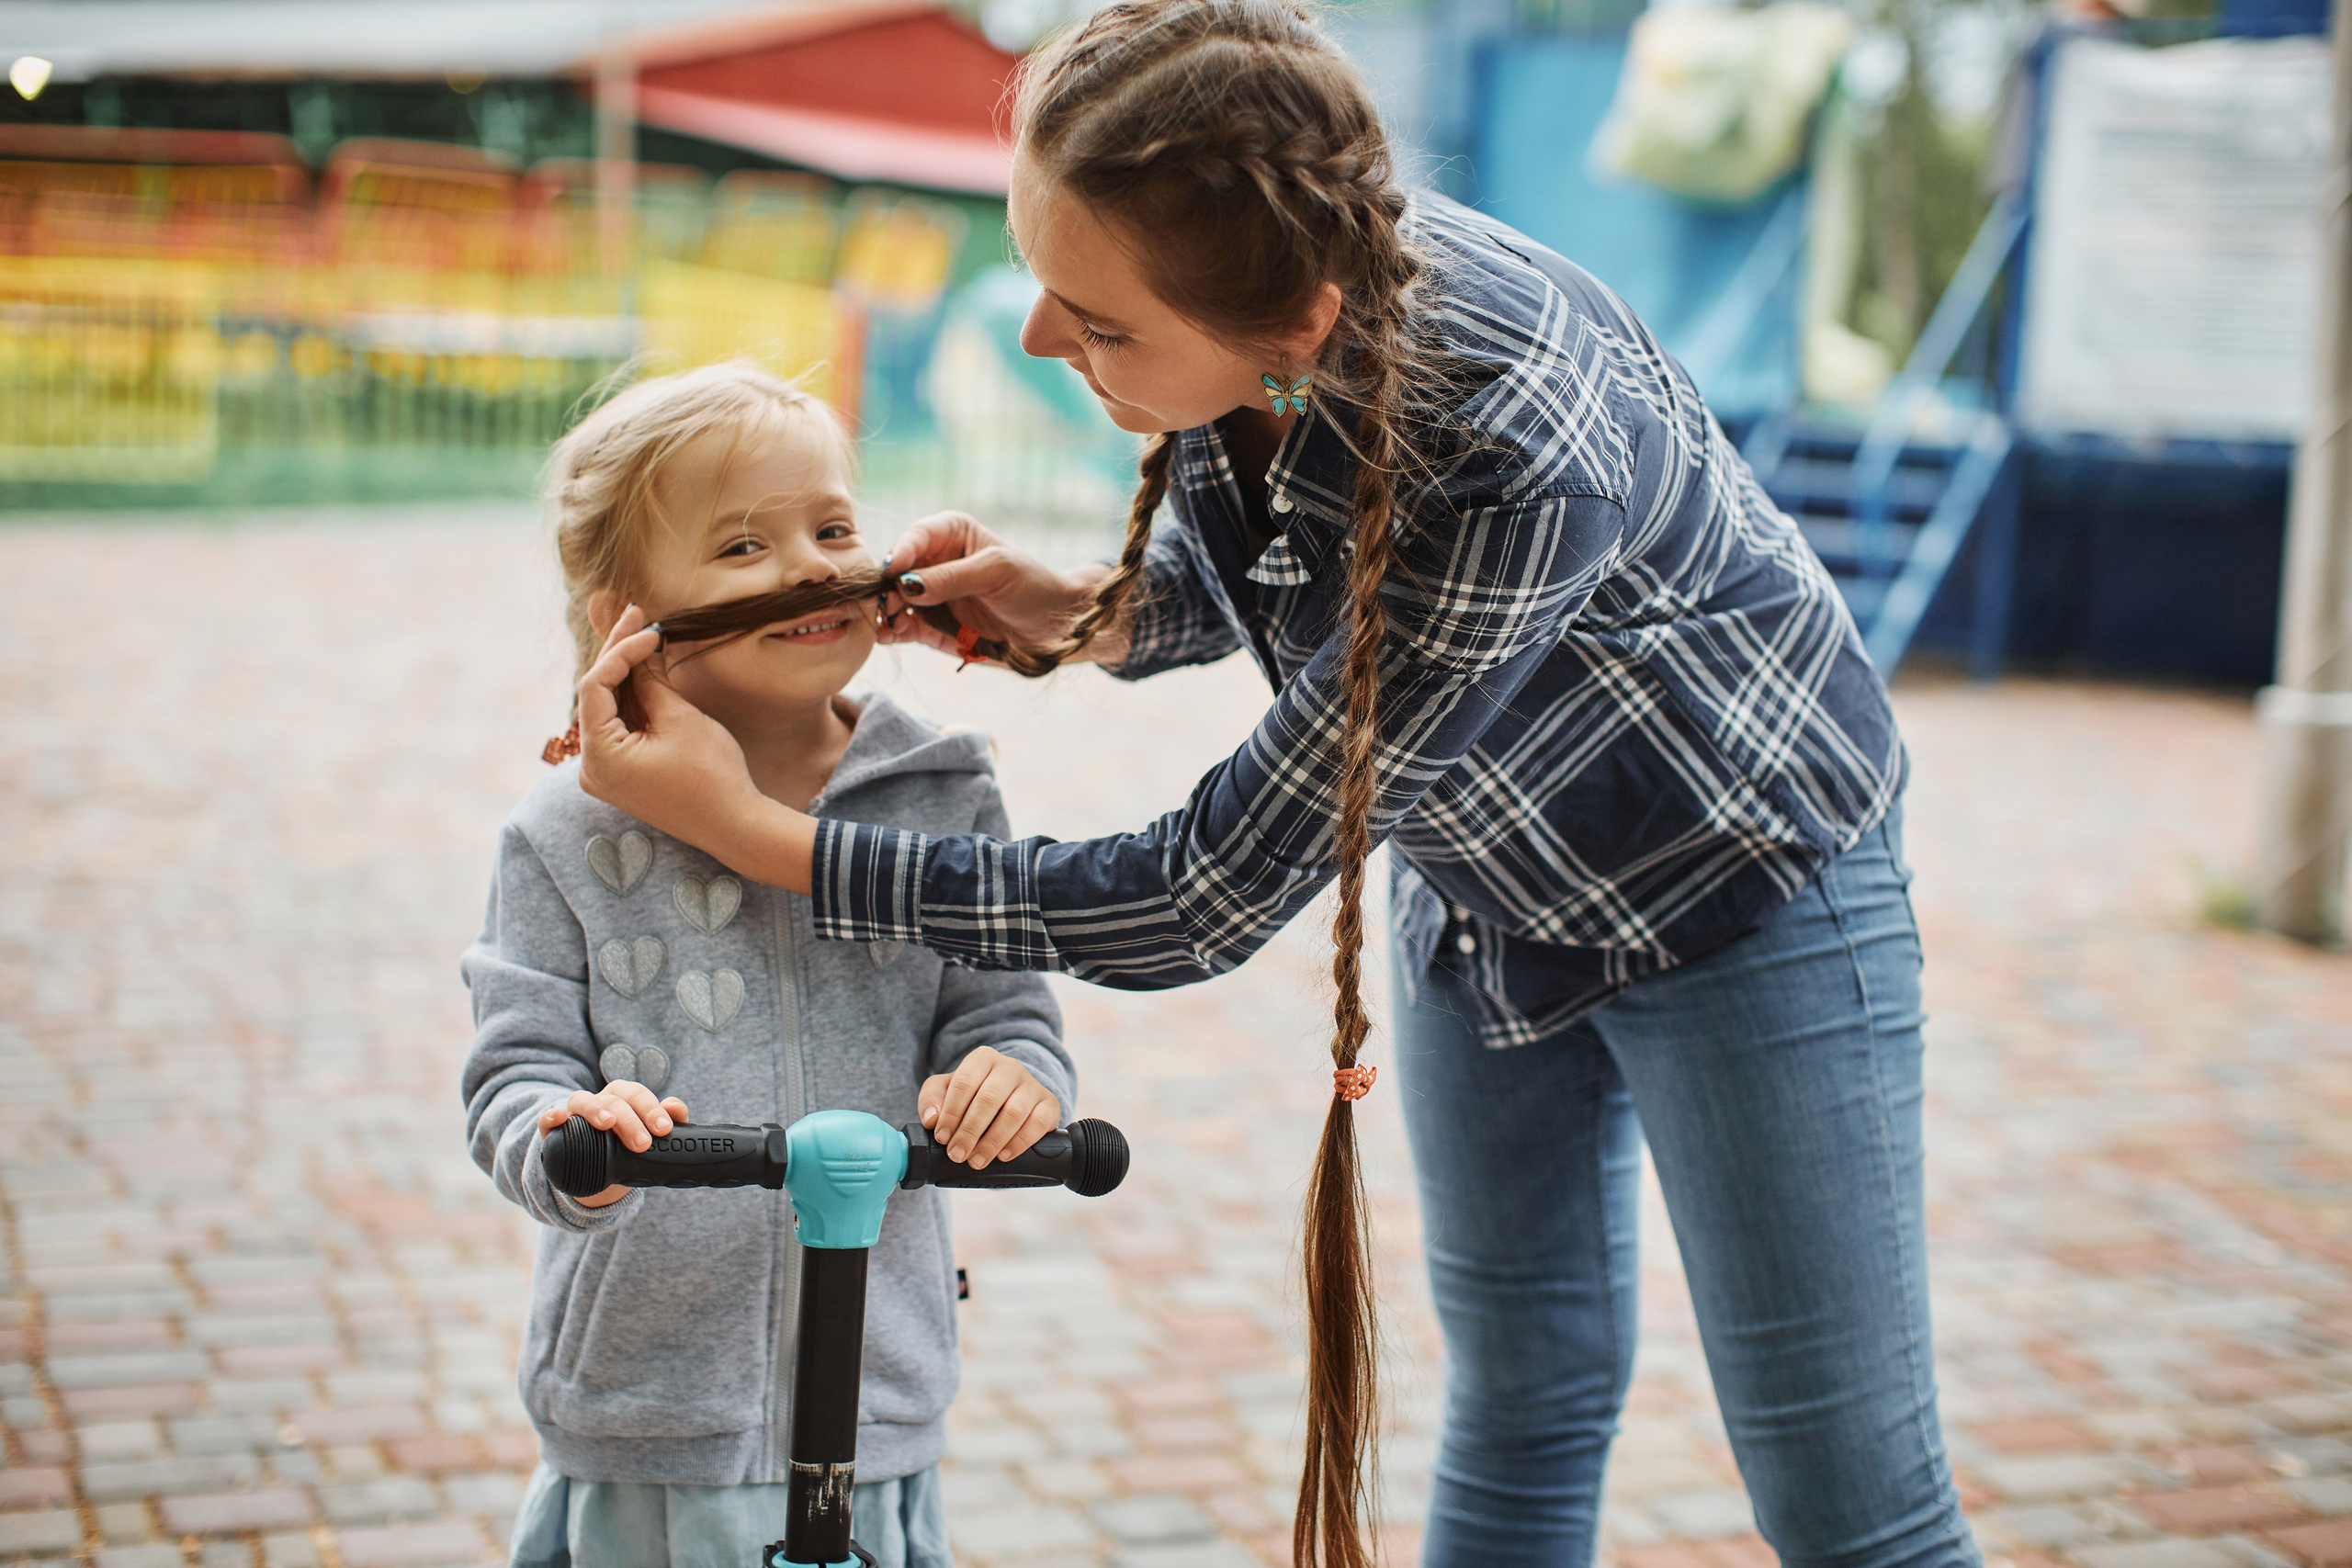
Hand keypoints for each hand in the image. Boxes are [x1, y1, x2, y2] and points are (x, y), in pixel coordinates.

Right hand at [539, 1081, 690, 1207]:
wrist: (596, 1173)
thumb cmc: (625, 1148)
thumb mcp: (647, 1137)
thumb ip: (666, 1122)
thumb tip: (677, 1109)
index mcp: (624, 1098)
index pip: (638, 1095)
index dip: (652, 1109)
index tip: (664, 1129)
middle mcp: (600, 1101)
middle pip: (614, 1099)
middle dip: (630, 1119)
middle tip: (643, 1144)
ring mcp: (575, 1114)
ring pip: (582, 1101)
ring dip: (596, 1109)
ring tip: (608, 1124)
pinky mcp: (554, 1130)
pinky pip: (547, 1119)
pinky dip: (551, 1116)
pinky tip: (559, 1118)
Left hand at [575, 605, 815, 891]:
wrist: (735, 825)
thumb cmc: (712, 776)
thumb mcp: (680, 719)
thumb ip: (650, 682)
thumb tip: (639, 650)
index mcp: (599, 757)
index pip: (594, 687)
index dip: (620, 651)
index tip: (649, 631)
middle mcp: (591, 768)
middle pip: (597, 696)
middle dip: (619, 654)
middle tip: (636, 614)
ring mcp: (605, 773)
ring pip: (608, 709)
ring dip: (626, 673)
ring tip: (640, 632)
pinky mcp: (622, 775)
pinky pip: (619, 727)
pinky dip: (632, 699)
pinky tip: (643, 668)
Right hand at [881, 512, 1126, 666]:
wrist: (1054, 629)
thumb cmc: (1033, 588)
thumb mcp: (996, 573)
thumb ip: (952, 577)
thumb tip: (907, 584)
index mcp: (952, 534)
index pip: (916, 537)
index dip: (902, 551)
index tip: (894, 569)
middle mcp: (934, 562)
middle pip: (896, 570)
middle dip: (886, 586)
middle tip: (885, 604)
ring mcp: (930, 596)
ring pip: (893, 600)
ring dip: (884, 612)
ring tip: (885, 624)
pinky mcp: (930, 626)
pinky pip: (902, 627)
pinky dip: (891, 632)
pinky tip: (887, 637)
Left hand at [918, 1047, 1059, 1169]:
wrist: (1010, 1097)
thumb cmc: (973, 1095)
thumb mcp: (946, 1090)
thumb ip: (931, 1099)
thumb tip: (932, 1119)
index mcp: (982, 1058)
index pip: (964, 1082)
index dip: (951, 1113)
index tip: (943, 1137)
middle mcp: (1010, 1067)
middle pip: (989, 1099)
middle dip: (970, 1131)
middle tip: (957, 1154)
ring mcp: (1032, 1085)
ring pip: (1013, 1113)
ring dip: (992, 1142)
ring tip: (976, 1161)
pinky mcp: (1049, 1104)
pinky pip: (1037, 1124)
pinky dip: (1019, 1143)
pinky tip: (1003, 1155)